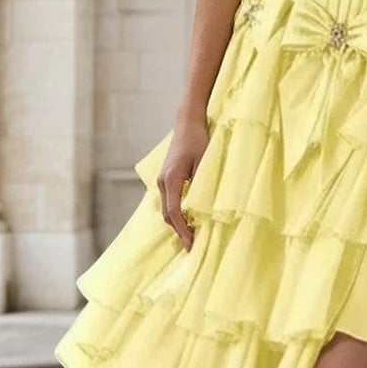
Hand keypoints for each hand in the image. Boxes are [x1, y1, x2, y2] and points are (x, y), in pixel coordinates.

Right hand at [157, 115, 209, 249]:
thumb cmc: (199, 140)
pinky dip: (176, 212)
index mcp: (171, 179)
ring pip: (166, 208)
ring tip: (191, 234)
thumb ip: (202, 186)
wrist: (188, 122)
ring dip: (177, 222)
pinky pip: (168, 200)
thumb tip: (203, 210)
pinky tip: (187, 217)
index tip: (191, 244)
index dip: (183, 230)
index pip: (174, 212)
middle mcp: (162, 181)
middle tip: (192, 245)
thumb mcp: (204, 163)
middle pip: (167, 214)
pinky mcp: (165, 177)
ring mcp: (162, 179)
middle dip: (179, 231)